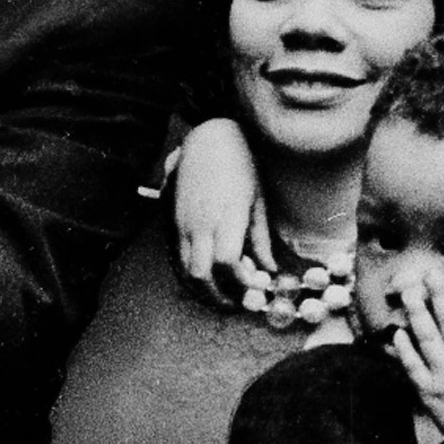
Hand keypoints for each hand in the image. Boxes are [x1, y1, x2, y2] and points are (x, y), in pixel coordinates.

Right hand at [172, 118, 276, 303]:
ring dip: (202, 290)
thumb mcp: (258, 201)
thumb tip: (269, 270)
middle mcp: (200, 223)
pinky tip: (206, 279)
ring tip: (220, 296)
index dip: (240, 281)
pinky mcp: (174, 223)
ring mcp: (184, 223)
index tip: (254, 288)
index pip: (227, 261)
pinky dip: (190, 276)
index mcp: (226, 216)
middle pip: (201, 274)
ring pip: (185, 271)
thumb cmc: (240, 166)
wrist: (208, 140)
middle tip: (235, 304)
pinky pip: (178, 259)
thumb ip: (260, 239)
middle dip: (217, 296)